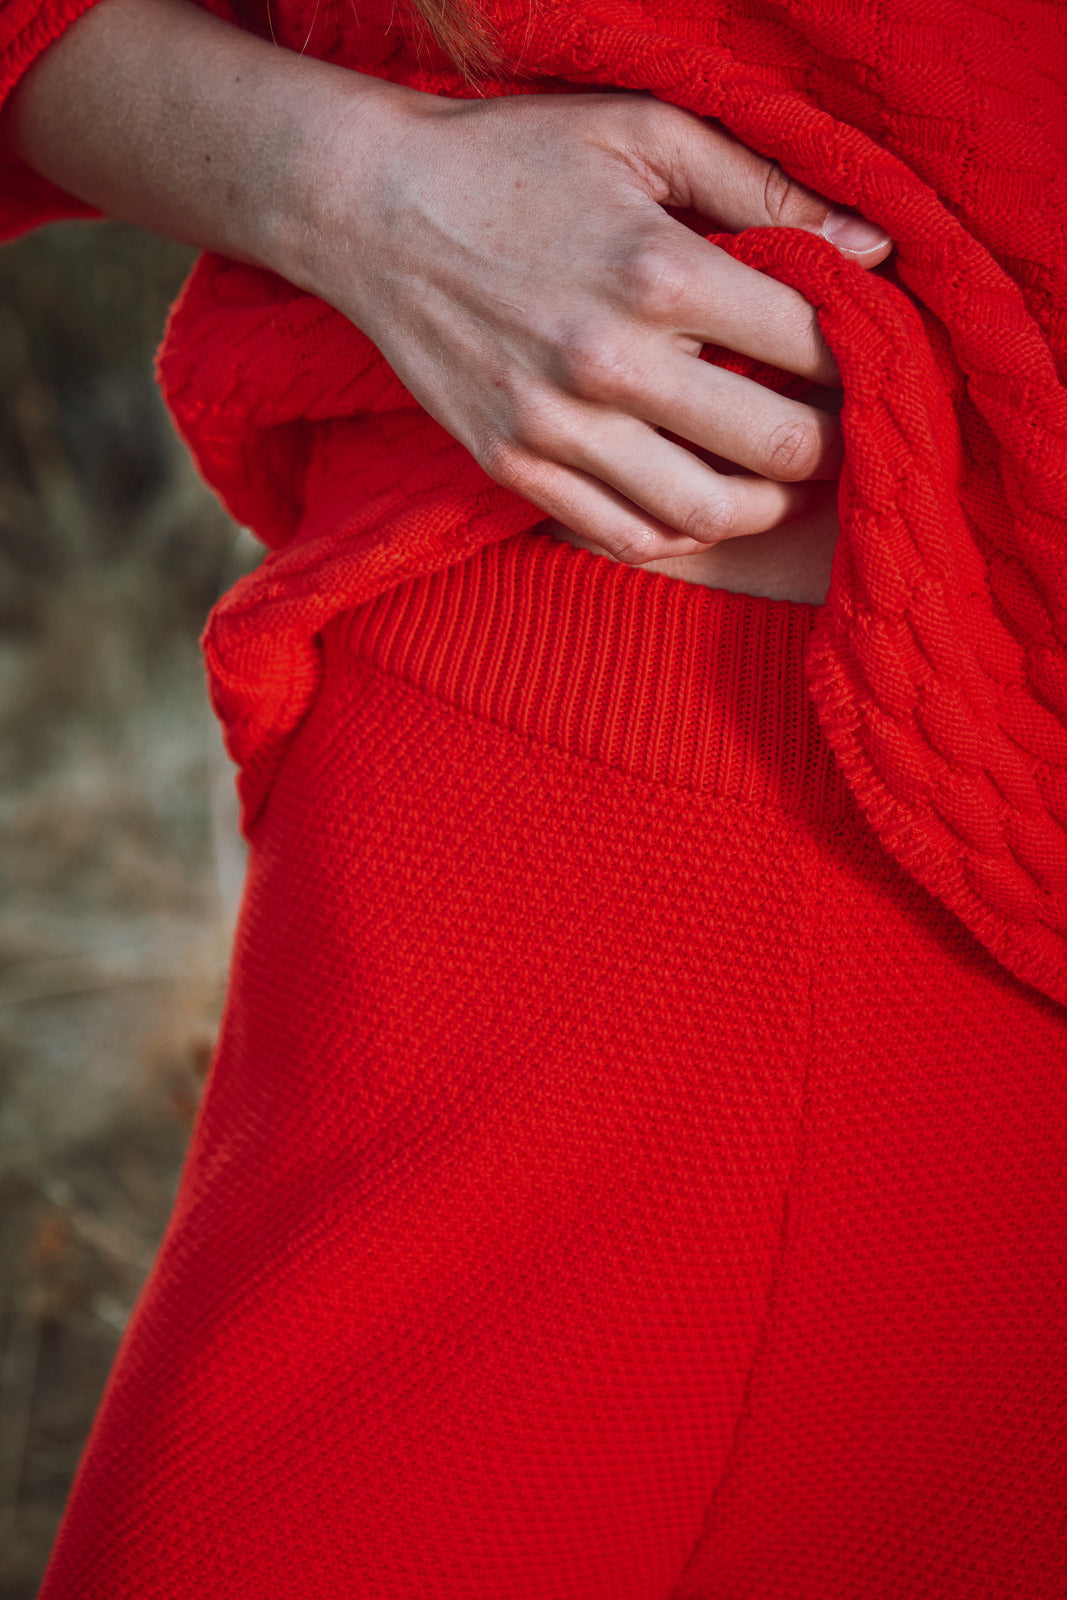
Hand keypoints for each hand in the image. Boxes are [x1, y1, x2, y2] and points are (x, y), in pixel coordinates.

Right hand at [304, 87, 891, 562]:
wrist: (368, 211)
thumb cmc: (512, 160)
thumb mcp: (642, 134)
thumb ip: (764, 186)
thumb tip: (873, 245)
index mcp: (655, 269)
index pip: (808, 344)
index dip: (862, 357)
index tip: (871, 358)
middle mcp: (608, 361)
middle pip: (775, 445)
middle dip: (836, 444)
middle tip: (847, 431)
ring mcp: (555, 427)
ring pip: (705, 513)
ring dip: (769, 506)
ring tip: (786, 480)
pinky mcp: (513, 466)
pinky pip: (623, 535)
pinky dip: (683, 533)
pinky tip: (705, 503)